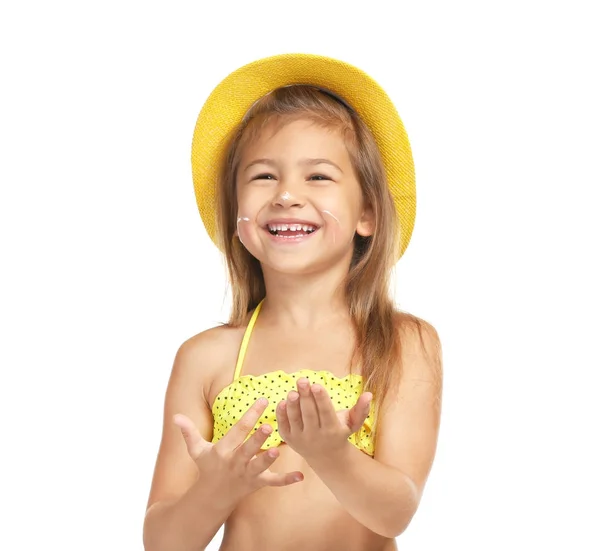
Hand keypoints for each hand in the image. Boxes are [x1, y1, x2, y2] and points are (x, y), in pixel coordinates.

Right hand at [173, 398, 303, 500]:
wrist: (212, 497)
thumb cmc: (207, 468)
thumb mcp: (196, 450)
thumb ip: (188, 432)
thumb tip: (176, 416)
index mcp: (224, 450)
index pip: (238, 430)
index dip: (250, 415)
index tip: (263, 400)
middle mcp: (236, 462)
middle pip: (248, 449)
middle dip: (258, 439)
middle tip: (269, 426)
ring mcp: (247, 474)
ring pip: (260, 466)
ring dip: (269, 459)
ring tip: (279, 450)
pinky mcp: (257, 483)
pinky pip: (274, 482)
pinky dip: (287, 480)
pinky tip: (301, 475)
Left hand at [276, 378, 372, 462]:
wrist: (326, 456)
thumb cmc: (340, 432)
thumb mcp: (353, 423)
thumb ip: (361, 409)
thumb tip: (369, 394)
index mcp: (332, 430)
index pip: (326, 413)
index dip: (321, 399)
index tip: (317, 385)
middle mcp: (316, 436)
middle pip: (310, 414)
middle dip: (306, 397)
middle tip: (302, 380)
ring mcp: (300, 439)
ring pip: (295, 420)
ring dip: (292, 405)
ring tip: (292, 391)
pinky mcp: (289, 439)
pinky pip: (284, 426)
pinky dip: (282, 414)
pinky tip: (282, 401)